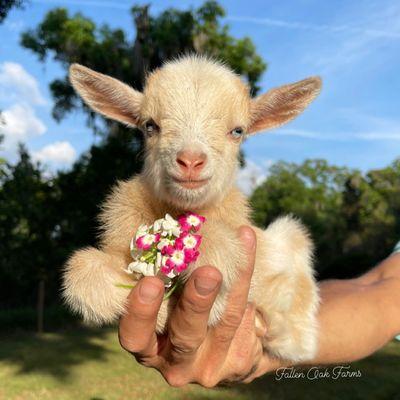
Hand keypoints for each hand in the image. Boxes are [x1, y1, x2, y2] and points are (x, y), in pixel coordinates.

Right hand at [119, 226, 268, 386]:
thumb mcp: (160, 297)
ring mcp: (211, 367)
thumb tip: (148, 235)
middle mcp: (176, 364)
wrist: (217, 344)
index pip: (135, 335)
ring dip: (234, 285)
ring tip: (239, 243)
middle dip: (197, 303)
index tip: (150, 281)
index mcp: (148, 348)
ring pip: (225, 323)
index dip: (141, 311)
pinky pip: (248, 318)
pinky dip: (249, 277)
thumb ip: (155, 276)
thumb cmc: (175, 309)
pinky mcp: (240, 362)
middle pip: (186, 336)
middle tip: (208, 273)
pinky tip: (248, 239)